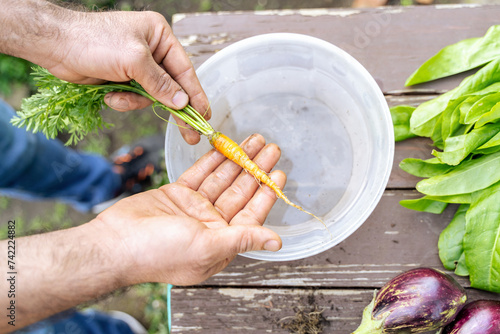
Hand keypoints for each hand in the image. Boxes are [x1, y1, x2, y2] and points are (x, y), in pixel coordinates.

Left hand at [2, 0, 207, 143]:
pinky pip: (134, 98)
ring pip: (152, 96)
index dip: (195, 94)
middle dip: (175, 109)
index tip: (204, 115)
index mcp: (159, 36)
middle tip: (190, 134)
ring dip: (137, 102)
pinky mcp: (123, 79)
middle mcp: (151, 50)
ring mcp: (136, 66)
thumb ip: (161, 83)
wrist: (55, 45)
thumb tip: (183, 103)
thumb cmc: (94, 41)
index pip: (184, 70)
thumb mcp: (134, 60)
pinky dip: (123, 101)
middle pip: (172, 86)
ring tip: (120, 98)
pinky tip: (110, 95)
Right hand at [95, 134, 283, 285]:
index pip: (251, 214)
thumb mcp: (208, 247)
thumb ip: (243, 239)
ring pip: (221, 179)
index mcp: (222, 242)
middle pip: (239, 192)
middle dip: (255, 169)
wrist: (115, 243)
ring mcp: (193, 208)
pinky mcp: (176, 194)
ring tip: (254, 140)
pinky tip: (226, 145)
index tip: (278, 174)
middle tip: (271, 148)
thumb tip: (276, 242)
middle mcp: (210, 225)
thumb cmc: (160, 254)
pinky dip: (212, 160)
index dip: (266, 193)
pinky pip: (200, 174)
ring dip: (237, 159)